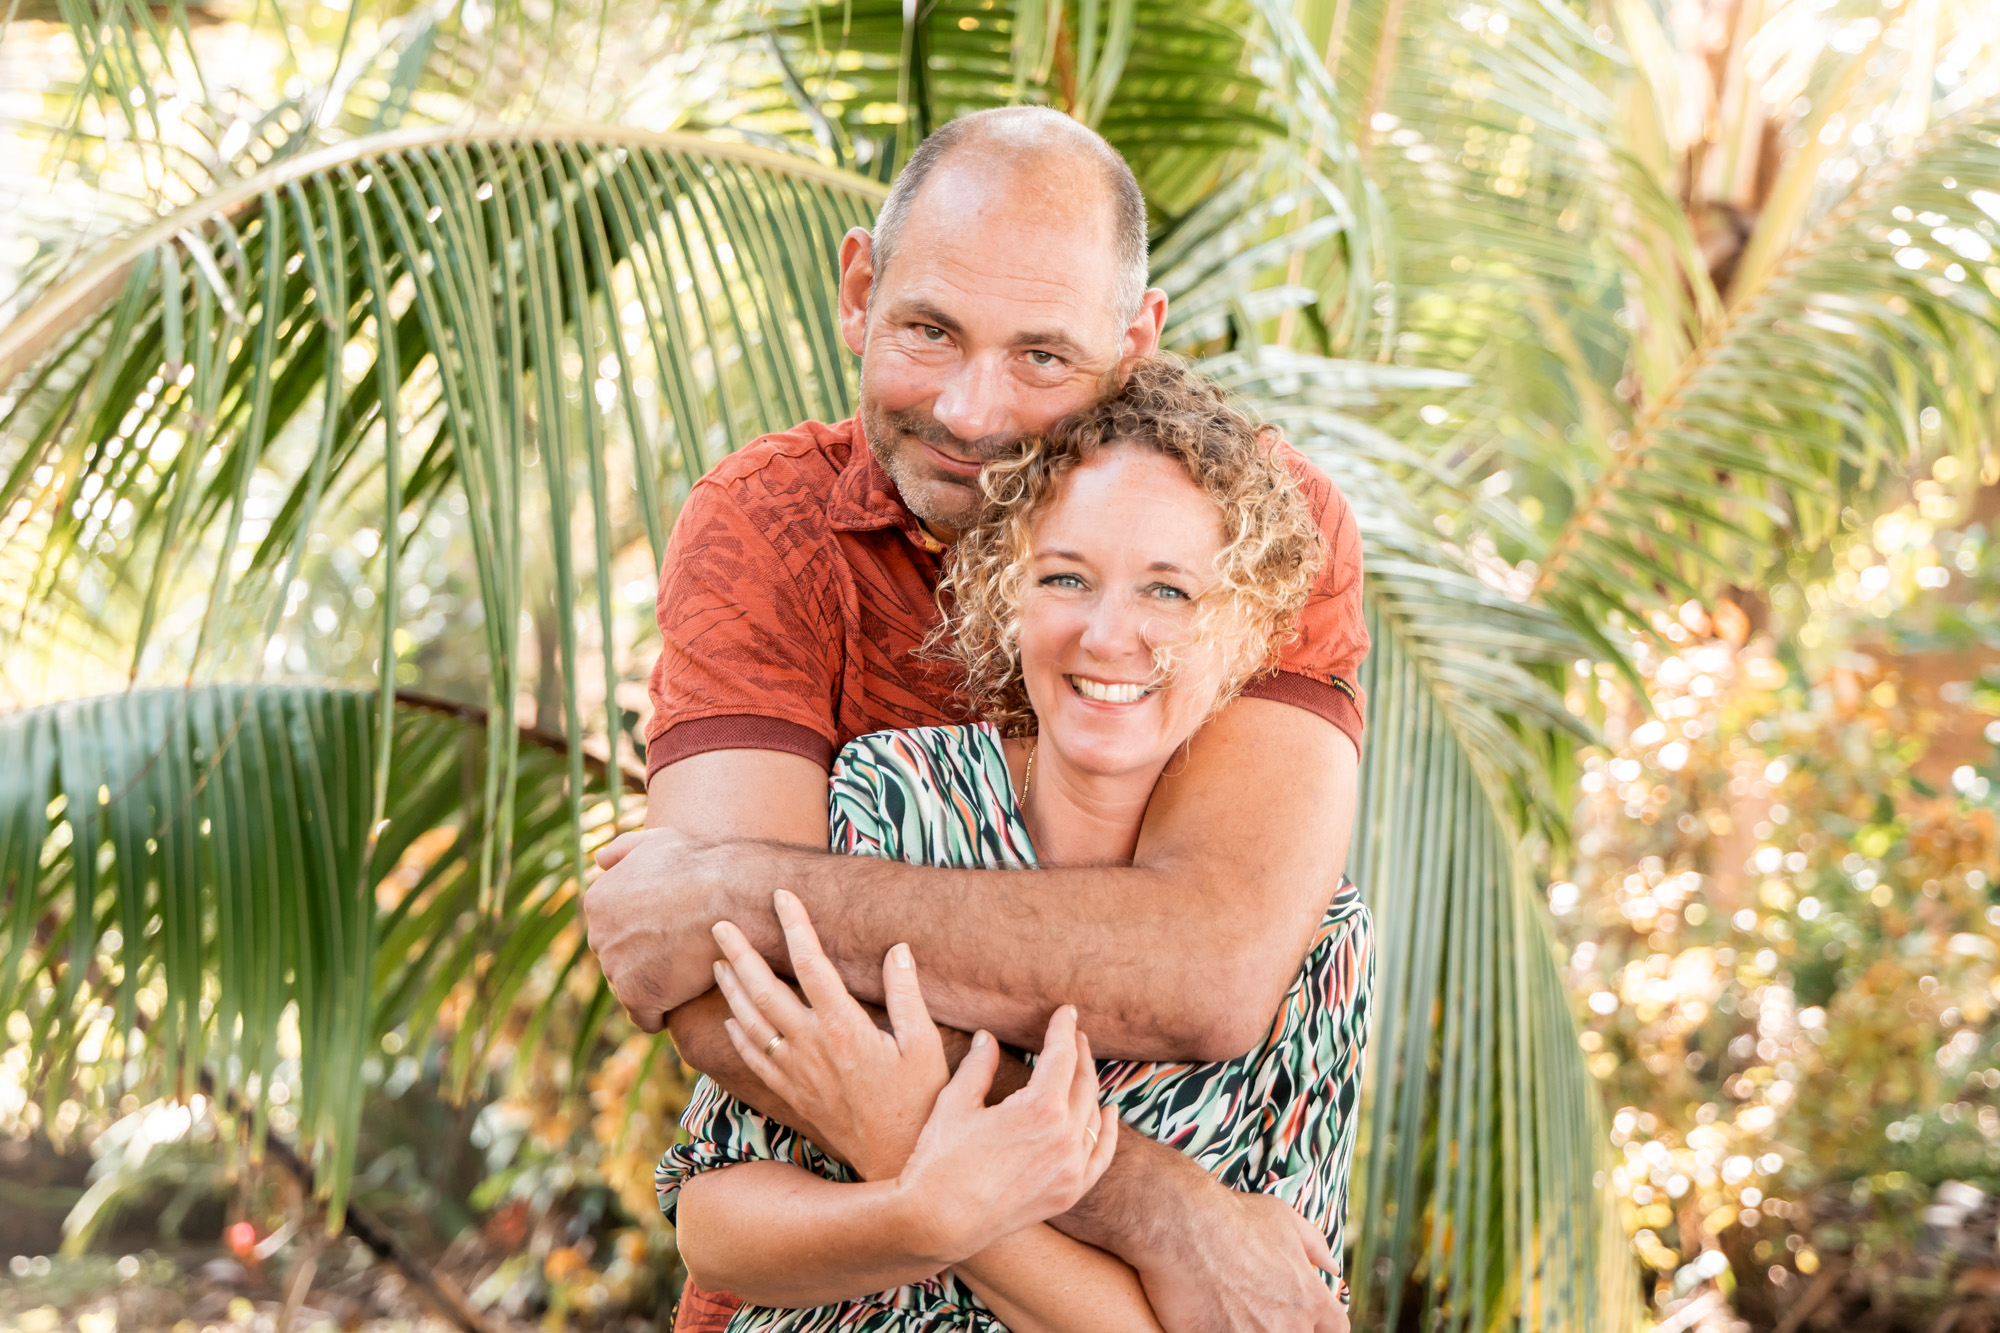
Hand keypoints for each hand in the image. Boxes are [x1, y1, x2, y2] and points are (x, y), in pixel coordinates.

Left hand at [586, 827, 745, 1029]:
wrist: (728, 898)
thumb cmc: (701, 866)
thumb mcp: (658, 840)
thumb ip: (623, 848)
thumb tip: (599, 861)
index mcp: (598, 901)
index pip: (613, 929)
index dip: (644, 933)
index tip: (672, 930)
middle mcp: (598, 935)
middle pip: (619, 960)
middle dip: (645, 960)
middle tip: (684, 951)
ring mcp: (615, 968)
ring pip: (632, 988)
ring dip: (657, 986)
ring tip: (690, 971)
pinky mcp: (636, 996)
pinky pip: (646, 1018)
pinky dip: (664, 1014)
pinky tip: (687, 998)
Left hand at [711, 889, 948, 1180]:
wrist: (897, 1162)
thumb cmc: (920, 1101)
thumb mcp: (925, 1045)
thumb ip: (909, 995)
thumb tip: (897, 949)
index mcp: (845, 1028)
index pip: (811, 964)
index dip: (794, 926)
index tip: (781, 897)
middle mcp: (812, 1047)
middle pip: (764, 990)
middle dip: (740, 953)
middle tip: (719, 924)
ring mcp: (797, 1073)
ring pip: (751, 1023)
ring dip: (731, 990)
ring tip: (718, 962)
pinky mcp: (793, 1094)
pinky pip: (754, 1059)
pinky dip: (737, 1035)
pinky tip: (731, 1019)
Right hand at [896, 1005, 1118, 1262]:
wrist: (937, 1222)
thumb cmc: (939, 1160)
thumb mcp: (956, 1102)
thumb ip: (979, 1065)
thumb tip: (988, 1038)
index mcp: (1040, 1108)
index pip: (1062, 1055)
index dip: (1063, 1029)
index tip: (1064, 1012)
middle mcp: (1065, 1138)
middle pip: (1083, 1082)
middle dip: (1079, 1053)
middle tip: (1073, 1033)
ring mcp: (1071, 1169)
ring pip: (1093, 1115)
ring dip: (1089, 1086)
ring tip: (1080, 1068)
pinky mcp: (1068, 1193)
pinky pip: (1100, 1155)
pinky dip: (1107, 1131)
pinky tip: (1108, 1113)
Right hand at [1138, 1189, 1346, 1332]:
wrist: (1183, 1225)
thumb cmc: (1234, 1217)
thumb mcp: (1285, 1219)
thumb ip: (1315, 1246)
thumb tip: (1332, 1267)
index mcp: (1310, 1300)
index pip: (1335, 1330)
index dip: (1319, 1325)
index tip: (1301, 1317)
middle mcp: (1288, 1327)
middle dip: (1282, 1327)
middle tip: (1258, 1312)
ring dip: (1248, 1330)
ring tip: (1231, 1312)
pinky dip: (1218, 1331)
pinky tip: (1209, 1317)